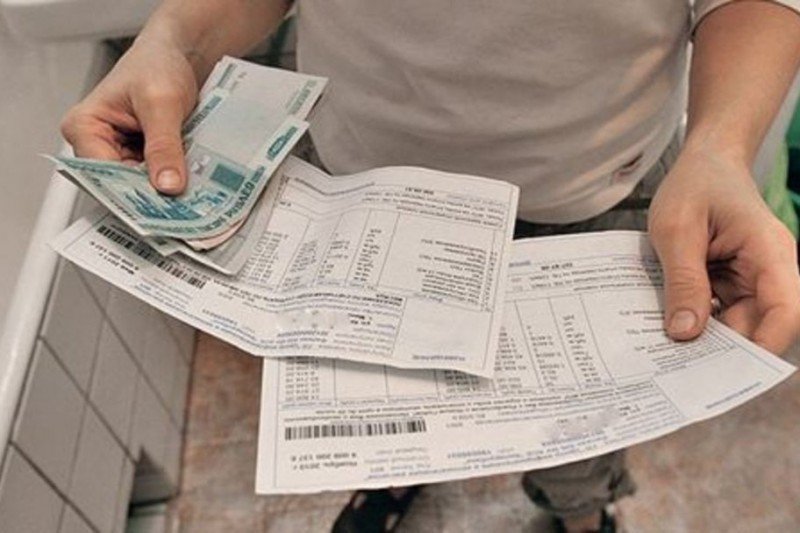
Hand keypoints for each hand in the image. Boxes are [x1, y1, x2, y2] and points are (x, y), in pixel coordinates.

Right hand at [60, 34, 198, 193]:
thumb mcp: (162, 103)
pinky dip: (175, 180)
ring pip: (143, 185)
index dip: (132, 193)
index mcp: (84, 127)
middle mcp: (97, 144)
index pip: (102, 175)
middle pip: (122, 184)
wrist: (178, 54)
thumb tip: (167, 185)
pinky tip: (194, 183)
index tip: (160, 208)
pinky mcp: (144, 157)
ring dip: (167, 190)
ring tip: (193, 196)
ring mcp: (121, 153)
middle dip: (153, 194)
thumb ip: (163, 145)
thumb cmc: (157, 64)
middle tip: (184, 208)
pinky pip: (158, 177)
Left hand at [648, 146, 799, 353]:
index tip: (725, 373)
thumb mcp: (677, 229)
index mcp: (769, 253)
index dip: (761, 346)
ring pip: (734, 323)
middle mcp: (767, 271)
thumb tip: (684, 333)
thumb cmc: (695, 184)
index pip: (784, 311)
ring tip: (665, 352)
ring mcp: (749, 278)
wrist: (703, 161)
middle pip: (756, 325)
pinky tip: (667, 329)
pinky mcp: (730, 281)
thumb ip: (682, 280)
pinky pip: (717, 311)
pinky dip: (696, 320)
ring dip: (704, 336)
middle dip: (721, 349)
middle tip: (677, 370)